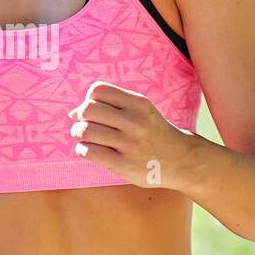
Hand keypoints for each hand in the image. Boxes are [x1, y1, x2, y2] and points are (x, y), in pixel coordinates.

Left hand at [67, 80, 192, 190]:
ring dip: (79, 134)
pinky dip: (83, 150)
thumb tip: (72, 112)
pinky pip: (89, 152)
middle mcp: (134, 121)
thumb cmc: (154, 133)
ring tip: (86, 138)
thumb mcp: (141, 111)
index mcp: (139, 103)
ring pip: (86, 131)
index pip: (98, 90)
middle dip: (80, 116)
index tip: (95, 110)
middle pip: (88, 109)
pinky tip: (92, 151)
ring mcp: (129, 144)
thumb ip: (111, 106)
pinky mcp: (124, 164)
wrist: (182, 160)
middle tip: (85, 124)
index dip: (89, 99)